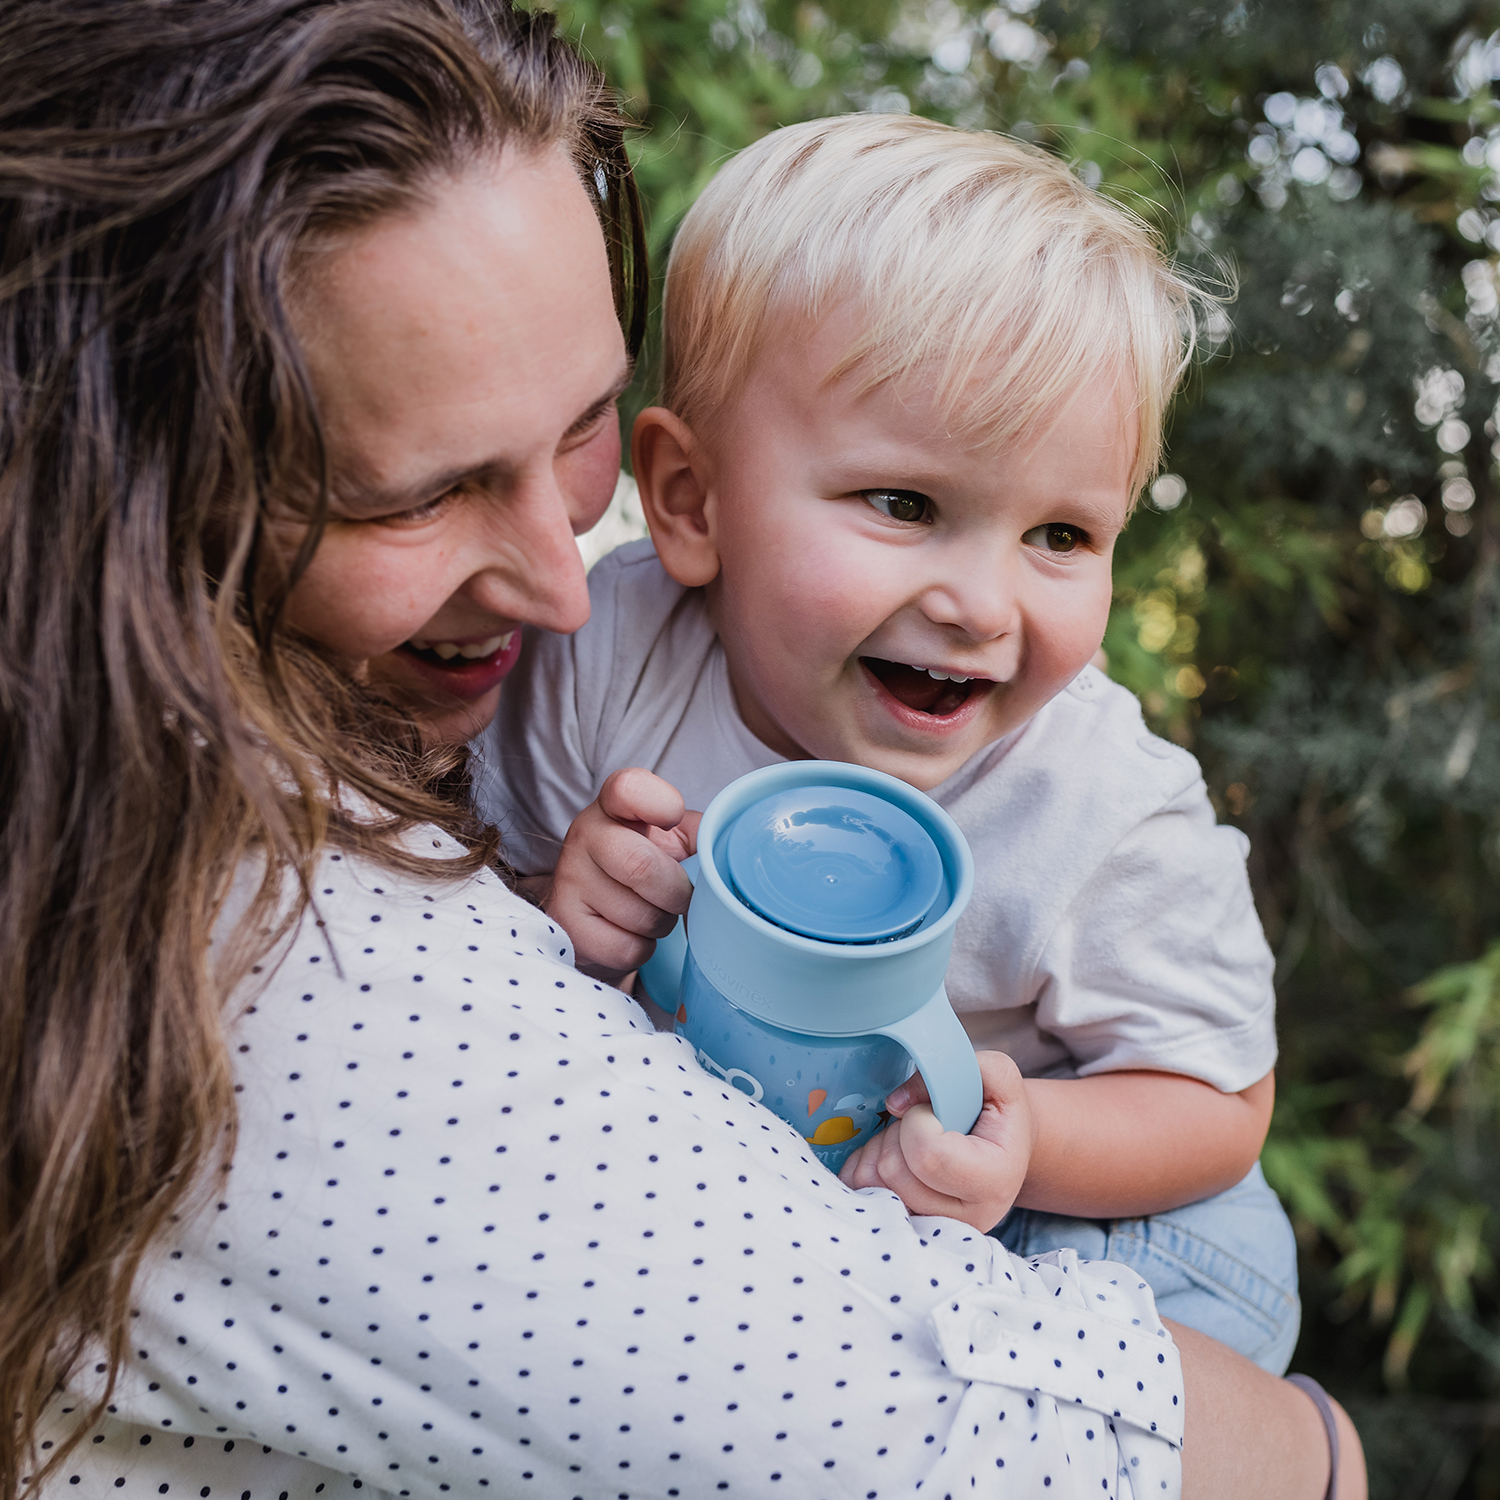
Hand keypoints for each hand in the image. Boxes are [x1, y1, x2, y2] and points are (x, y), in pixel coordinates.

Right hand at [543, 768, 700, 982]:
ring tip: (652, 912)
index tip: (673, 819)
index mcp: (612, 806)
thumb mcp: (674, 840)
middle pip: (641, 866)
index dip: (662, 804)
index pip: (629, 788)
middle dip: (677, 892)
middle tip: (681, 896)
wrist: (597, 915)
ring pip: (640, 916)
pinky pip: (628, 948)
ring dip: (662, 923)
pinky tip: (631, 934)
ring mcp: (569, 881)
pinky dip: (643, 948)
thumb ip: (700, 835)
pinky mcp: (567, 926)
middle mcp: (583, 835)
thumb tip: (722, 852)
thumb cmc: (647, 868)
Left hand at [838, 1051, 1034, 1232]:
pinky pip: (858, 1191)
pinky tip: (893, 1154)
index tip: (936, 1111)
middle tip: (921, 1124)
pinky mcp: (905, 1227)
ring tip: (910, 1140)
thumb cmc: (998, 1112)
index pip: (927, 1154)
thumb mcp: (995, 1074)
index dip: (918, 1119)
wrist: (1003, 1152)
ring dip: (881, 1147)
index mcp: (994, 1181)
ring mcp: (933, 1228)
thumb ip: (952, 1068)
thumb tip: (894, 1104)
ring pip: (871, 1182)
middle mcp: (966, 1219)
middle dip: (897, 1133)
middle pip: (893, 1170)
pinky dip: (865, 1163)